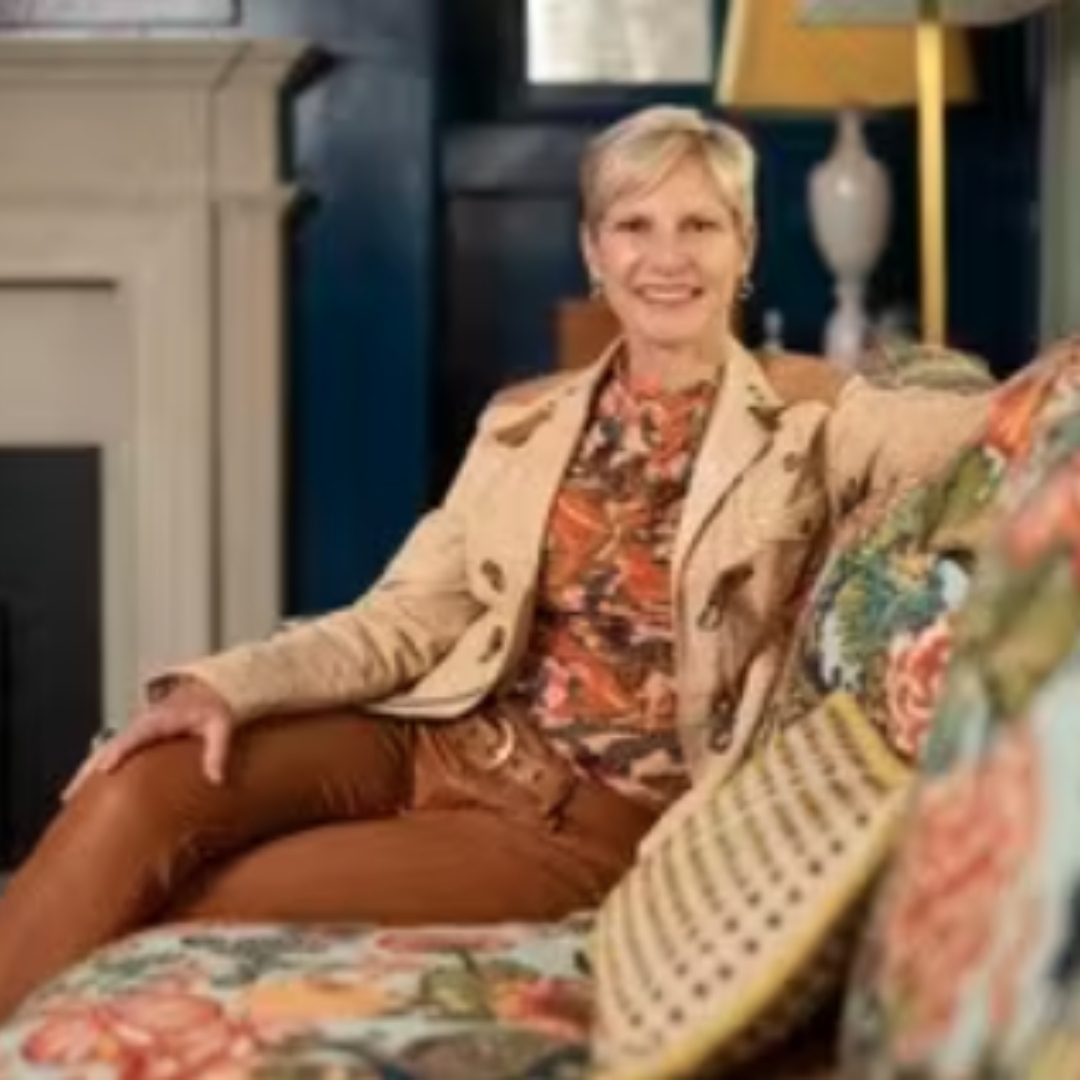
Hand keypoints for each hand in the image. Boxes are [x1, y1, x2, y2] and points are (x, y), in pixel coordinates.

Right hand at [62, 679, 236, 800]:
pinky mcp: (134, 738)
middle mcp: (140, 724)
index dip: (119, 751)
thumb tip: (216, 780)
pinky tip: (86, 790)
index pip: (134, 735)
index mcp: (159, 719)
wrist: (205, 691)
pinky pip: (110, 752)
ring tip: (69, 798)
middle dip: (89, 769)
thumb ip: (218, 750)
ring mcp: (134, 731)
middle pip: (108, 746)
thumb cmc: (211, 708)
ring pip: (103, 751)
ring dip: (85, 772)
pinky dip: (95, 768)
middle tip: (70, 795)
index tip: (104, 769)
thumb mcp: (221, 725)